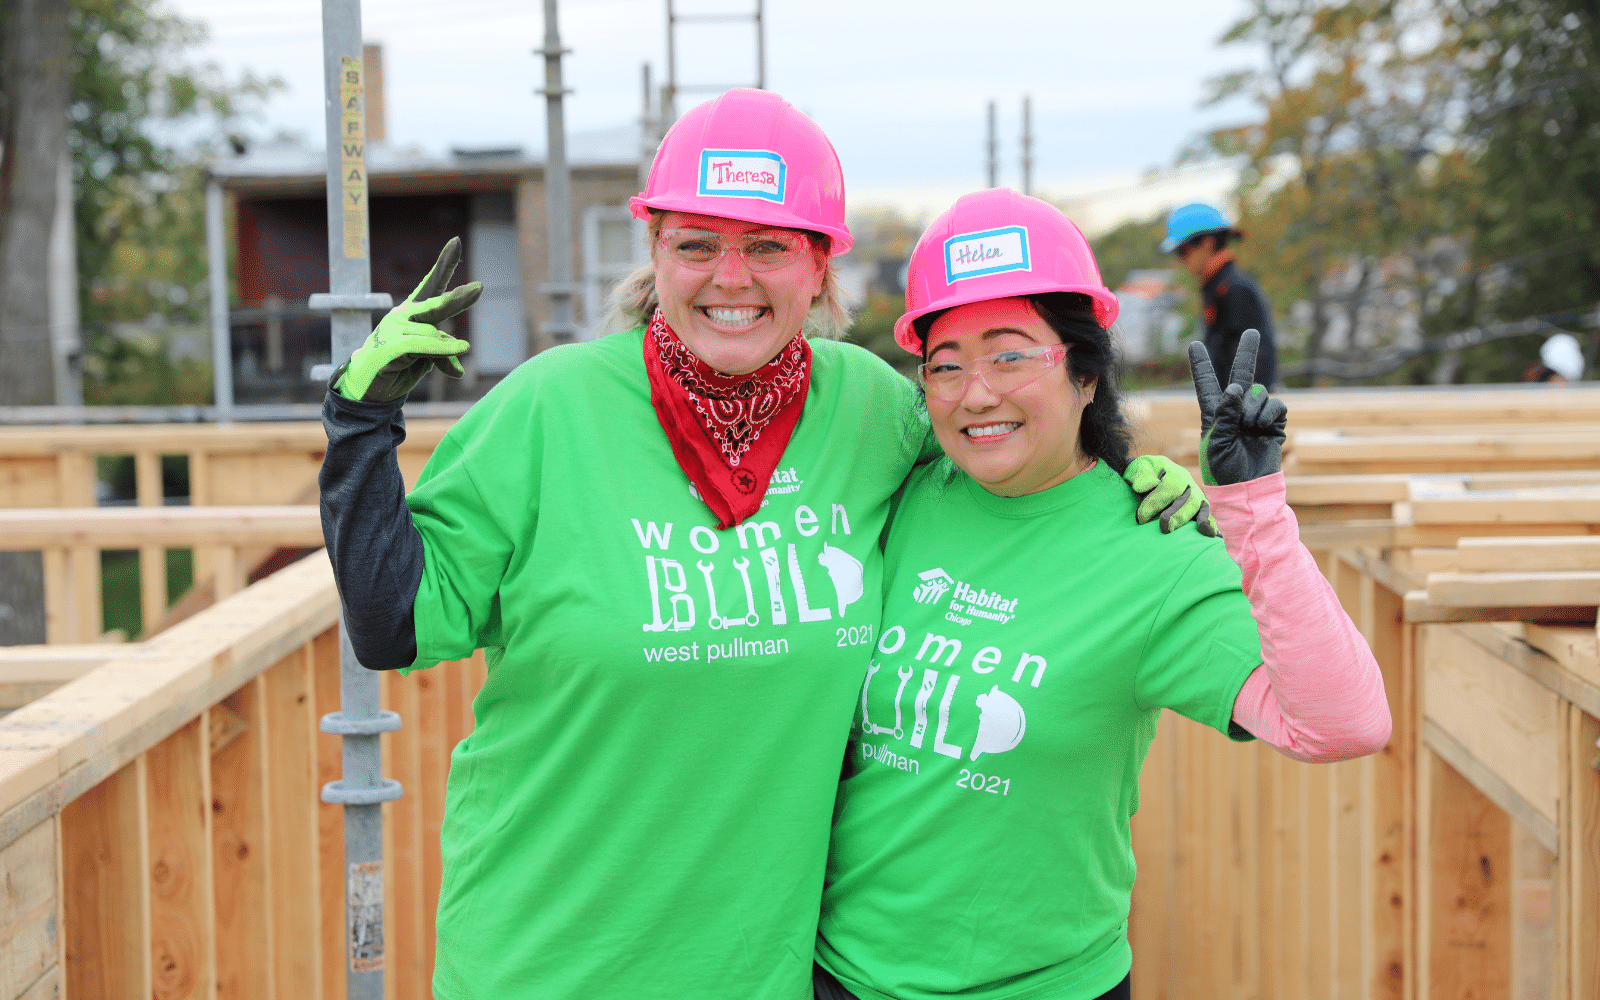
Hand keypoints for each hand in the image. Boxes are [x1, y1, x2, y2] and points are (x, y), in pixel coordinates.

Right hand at [335, 238, 482, 401]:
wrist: (367, 388)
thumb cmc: (399, 367)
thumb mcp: (428, 358)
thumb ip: (443, 351)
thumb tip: (459, 357)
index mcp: (414, 312)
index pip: (431, 285)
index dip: (444, 264)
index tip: (456, 242)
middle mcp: (404, 314)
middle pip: (435, 303)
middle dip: (457, 299)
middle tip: (479, 288)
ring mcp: (394, 328)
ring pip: (433, 333)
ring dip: (446, 351)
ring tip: (450, 365)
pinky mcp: (390, 345)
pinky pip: (424, 345)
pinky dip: (443, 349)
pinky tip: (461, 349)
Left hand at [1123, 455, 1217, 536]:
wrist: (1150, 476)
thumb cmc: (1143, 474)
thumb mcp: (1138, 469)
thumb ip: (1142, 475)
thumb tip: (1148, 486)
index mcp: (1175, 472)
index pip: (1170, 487)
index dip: (1156, 502)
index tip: (1141, 518)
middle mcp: (1189, 483)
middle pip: (1188, 499)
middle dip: (1176, 514)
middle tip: (1164, 528)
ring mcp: (1196, 495)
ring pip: (1198, 507)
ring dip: (1191, 520)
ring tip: (1184, 531)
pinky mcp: (1200, 507)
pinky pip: (1207, 515)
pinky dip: (1210, 524)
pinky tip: (1211, 535)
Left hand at [1188, 329, 1286, 485]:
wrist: (1246, 490)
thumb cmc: (1223, 470)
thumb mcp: (1215, 440)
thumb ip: (1224, 413)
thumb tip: (1236, 387)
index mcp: (1213, 415)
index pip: (1207, 385)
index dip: (1201, 365)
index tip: (1194, 345)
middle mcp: (1235, 411)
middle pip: (1241, 376)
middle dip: (1247, 353)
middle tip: (1253, 331)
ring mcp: (1256, 416)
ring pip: (1258, 393)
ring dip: (1253, 407)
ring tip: (1249, 427)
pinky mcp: (1274, 424)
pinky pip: (1275, 405)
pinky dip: (1269, 412)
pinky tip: (1262, 426)